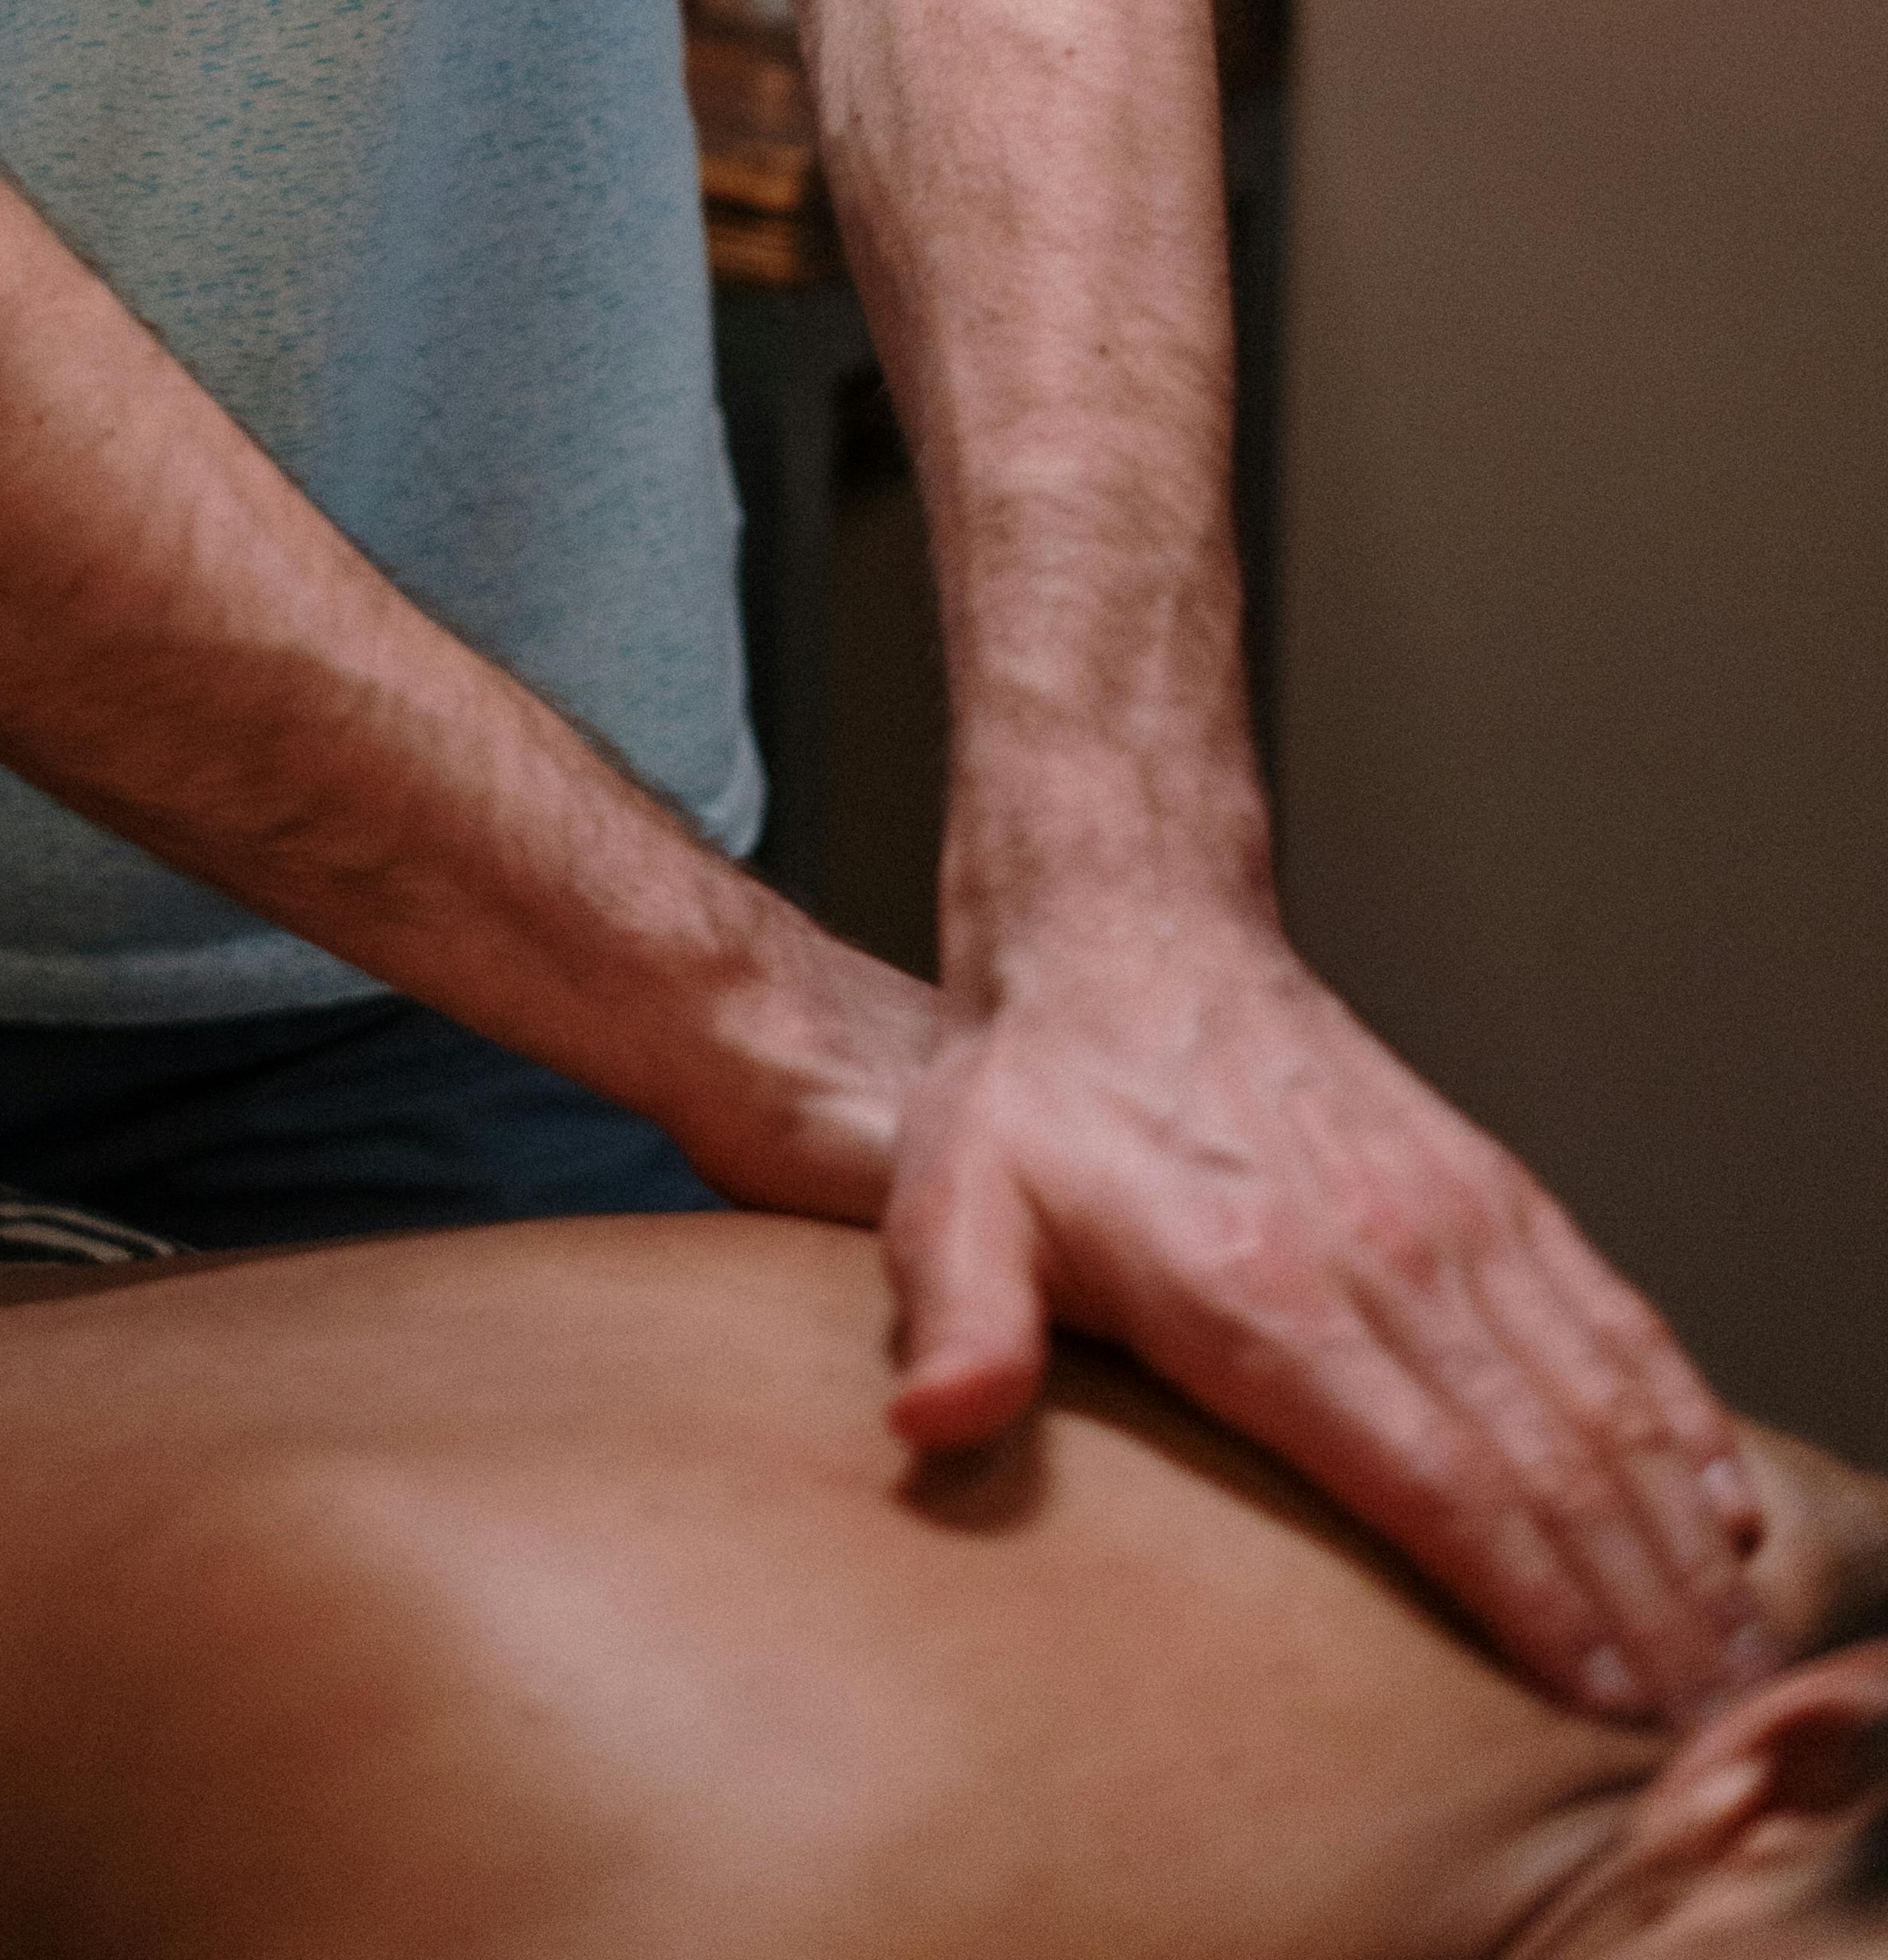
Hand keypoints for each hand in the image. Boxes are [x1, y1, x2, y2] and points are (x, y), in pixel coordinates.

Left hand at [874, 906, 1770, 1724]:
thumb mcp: (956, 1198)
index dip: (1522, 1598)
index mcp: (1262, 1289)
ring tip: (1723, 1653)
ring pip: (1596, 1397)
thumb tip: (932, 1420)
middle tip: (1693, 1725)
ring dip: (1671, 1531)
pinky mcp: (1483, 1182)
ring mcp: (1448, 1212)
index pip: (1430, 1476)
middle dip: (1631, 1604)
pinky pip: (1604, 1311)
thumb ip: (960, 1317)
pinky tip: (1716, 1501)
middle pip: (1543, 1460)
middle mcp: (1381, 1253)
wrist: (1125, 930)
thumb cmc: (1033, 1093)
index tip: (1587, 1703)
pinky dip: (1672, 1411)